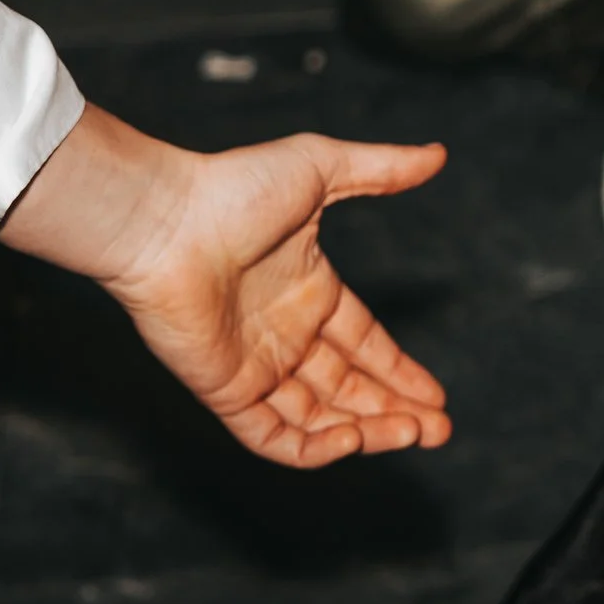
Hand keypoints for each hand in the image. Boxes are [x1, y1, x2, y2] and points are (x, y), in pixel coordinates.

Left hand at [0, 105, 453, 467]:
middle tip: (439, 431)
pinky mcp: (225, 390)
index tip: (436, 396)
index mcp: (309, 290)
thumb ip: (383, 169)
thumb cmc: (232, 189)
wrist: (164, 221)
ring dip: (368, 431)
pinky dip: (313, 449)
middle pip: (350, 388)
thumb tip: (439, 154)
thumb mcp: (322, 167)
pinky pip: (272, 437)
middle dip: (396, 410)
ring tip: (413, 435)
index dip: (400, 371)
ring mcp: (254, 366)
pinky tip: (353, 440)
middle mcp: (284, 333)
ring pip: (318, 419)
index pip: (365, 344)